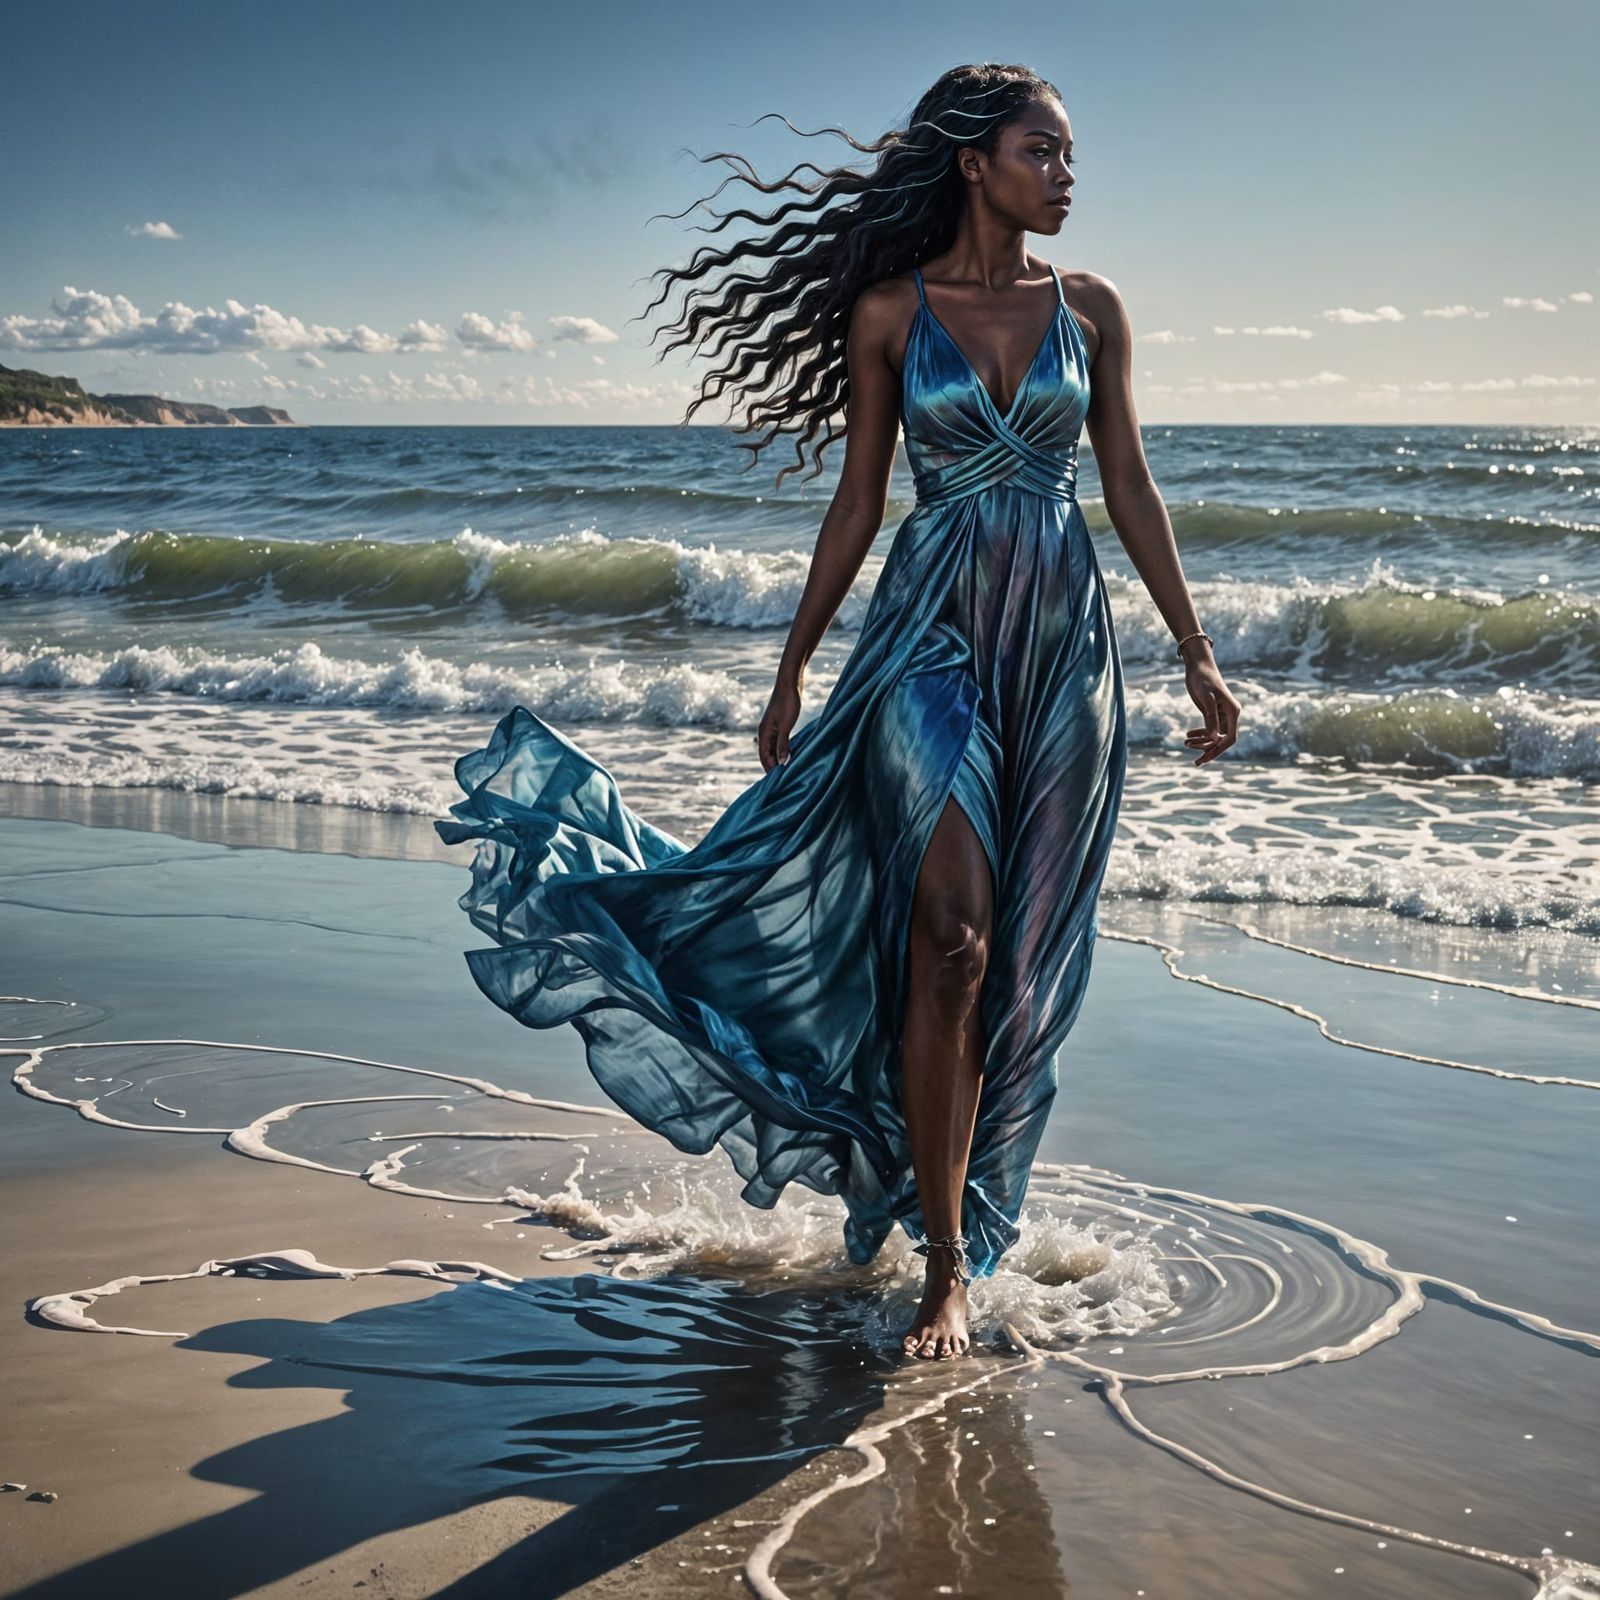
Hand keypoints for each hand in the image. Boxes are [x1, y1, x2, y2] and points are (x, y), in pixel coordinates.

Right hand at [756, 677, 801, 771]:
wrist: (790, 683)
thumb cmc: (788, 702)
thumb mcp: (786, 725)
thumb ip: (783, 744)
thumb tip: (781, 762)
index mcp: (764, 732)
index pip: (764, 756)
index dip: (770, 768)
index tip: (779, 779)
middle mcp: (766, 732)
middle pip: (768, 754)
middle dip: (774, 765)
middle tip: (784, 778)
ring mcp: (772, 728)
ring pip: (774, 748)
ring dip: (780, 758)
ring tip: (788, 769)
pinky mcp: (780, 724)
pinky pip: (780, 742)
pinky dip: (784, 749)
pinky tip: (792, 755)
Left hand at [1181, 649, 1239, 765]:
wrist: (1198, 666)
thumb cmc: (1202, 679)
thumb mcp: (1205, 698)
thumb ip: (1210, 717)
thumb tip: (1214, 738)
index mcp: (1232, 712)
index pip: (1230, 738)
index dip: (1218, 750)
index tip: (1205, 758)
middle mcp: (1230, 715)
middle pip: (1223, 740)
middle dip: (1209, 750)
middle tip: (1196, 761)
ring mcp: (1222, 715)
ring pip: (1215, 736)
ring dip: (1202, 743)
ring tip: (1185, 743)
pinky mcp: (1213, 713)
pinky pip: (1209, 729)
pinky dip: (1199, 735)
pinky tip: (1187, 736)